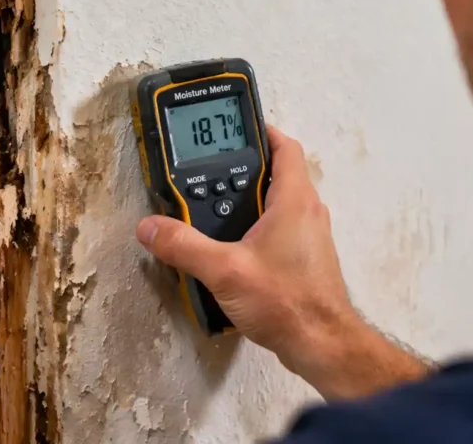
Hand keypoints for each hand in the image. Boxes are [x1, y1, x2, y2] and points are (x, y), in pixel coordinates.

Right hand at [137, 126, 427, 398]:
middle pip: (275, 174)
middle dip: (241, 172)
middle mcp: (307, 212)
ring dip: (247, 202)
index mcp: (295, 199)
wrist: (322, 345)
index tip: (234, 127)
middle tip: (206, 174)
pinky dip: (255, 228)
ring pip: (277, 204)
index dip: (261, 131)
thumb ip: (183, 246)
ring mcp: (309, 237)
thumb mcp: (224, 270)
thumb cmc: (287, 302)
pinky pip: (279, 229)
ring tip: (211, 212)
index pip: (284, 147)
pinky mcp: (305, 260)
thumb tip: (150, 227)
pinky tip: (229, 247)